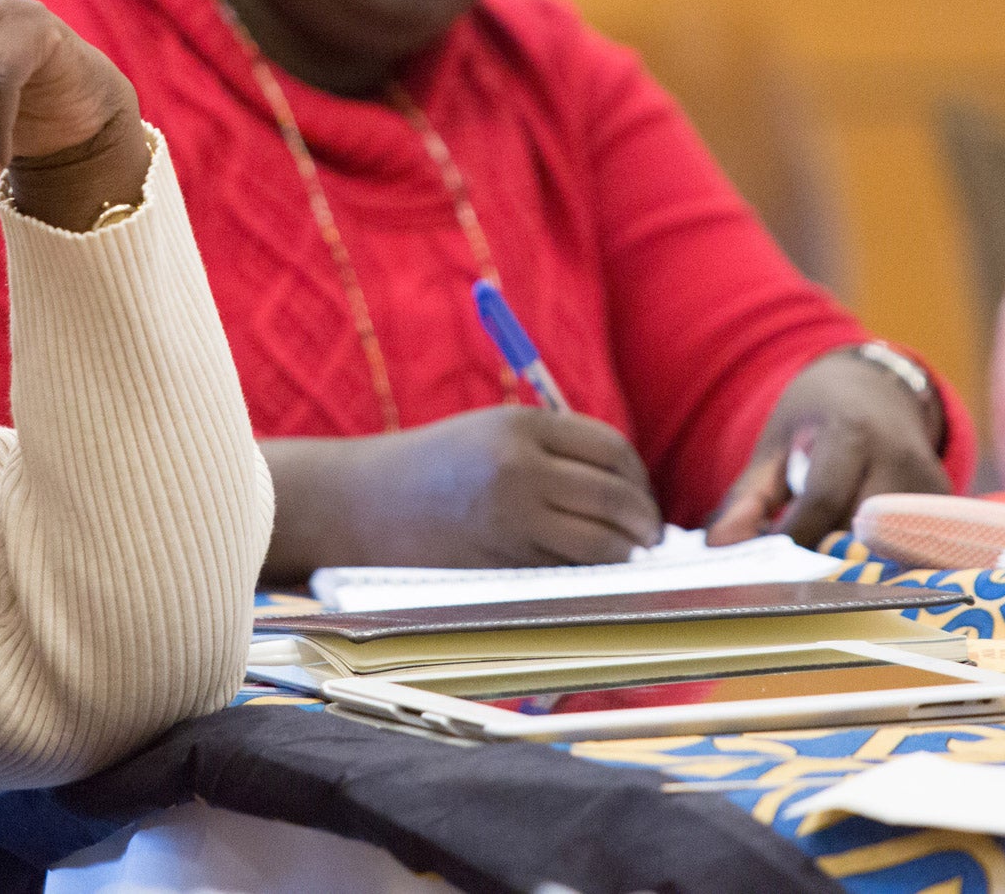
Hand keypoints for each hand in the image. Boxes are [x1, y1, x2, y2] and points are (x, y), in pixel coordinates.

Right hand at [259, 407, 663, 579]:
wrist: (354, 504)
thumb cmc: (426, 470)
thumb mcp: (488, 434)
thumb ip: (550, 450)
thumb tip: (625, 488)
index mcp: (520, 426)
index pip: (612, 450)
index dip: (638, 479)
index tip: (641, 498)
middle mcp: (519, 468)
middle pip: (614, 497)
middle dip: (643, 523)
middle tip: (650, 538)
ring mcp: (509, 519)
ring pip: (599, 543)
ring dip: (624, 556)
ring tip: (627, 561)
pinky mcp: (497, 565)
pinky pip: (566, 574)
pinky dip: (590, 578)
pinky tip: (591, 578)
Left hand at [707, 350, 948, 547]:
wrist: (873, 388)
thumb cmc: (816, 420)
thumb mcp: (775, 448)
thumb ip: (748, 499)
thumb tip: (719, 547)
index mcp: (851, 433)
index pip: (823, 503)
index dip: (792, 540)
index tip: (767, 564)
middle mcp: (898, 457)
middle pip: (858, 532)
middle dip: (823, 557)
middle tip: (795, 568)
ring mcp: (930, 482)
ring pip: (887, 548)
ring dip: (853, 562)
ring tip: (825, 553)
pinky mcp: (945, 503)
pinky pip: (911, 546)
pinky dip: (881, 558)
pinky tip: (857, 550)